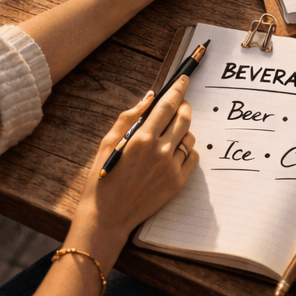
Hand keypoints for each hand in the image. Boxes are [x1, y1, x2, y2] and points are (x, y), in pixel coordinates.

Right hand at [69, 77, 198, 261]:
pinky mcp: (178, 183)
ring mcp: (171, 168)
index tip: (184, 79)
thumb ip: (130, 117)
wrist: (107, 217)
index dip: (178, 89)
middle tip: (178, 106)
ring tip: (170, 133)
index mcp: (142, 138)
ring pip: (190, 137)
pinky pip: (192, 157)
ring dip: (184, 130)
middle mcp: (160, 151)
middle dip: (183, 106)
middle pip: (184, 118)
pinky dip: (186, 150)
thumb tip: (150, 97)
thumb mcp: (108, 142)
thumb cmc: (103, 177)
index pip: (168, 105)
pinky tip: (173, 151)